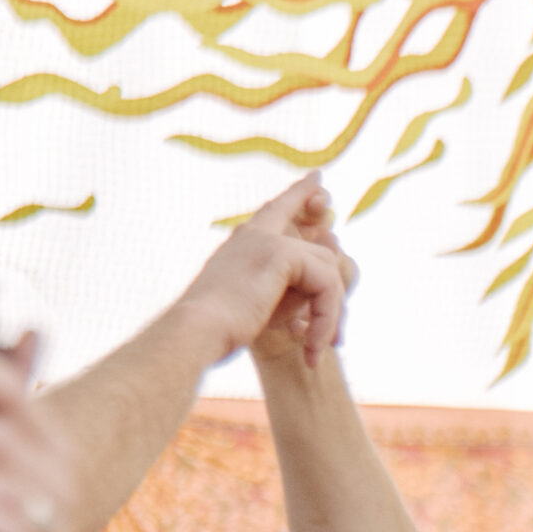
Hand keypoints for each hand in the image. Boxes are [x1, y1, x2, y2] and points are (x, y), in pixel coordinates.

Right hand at [179, 177, 353, 369]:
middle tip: (336, 340)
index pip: (278, 209)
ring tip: (316, 352)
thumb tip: (328, 275)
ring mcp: (267, 239)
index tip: (318, 179)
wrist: (196, 331)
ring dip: (329, 317)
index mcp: (244, 242)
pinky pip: (326, 283)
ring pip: (329, 271)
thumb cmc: (221, 329)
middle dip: (336, 294)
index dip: (300, 194)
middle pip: (322, 249)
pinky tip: (312, 347)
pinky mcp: (279, 253)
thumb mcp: (260, 306)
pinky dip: (325, 318)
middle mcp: (255, 234)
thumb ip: (292, 287)